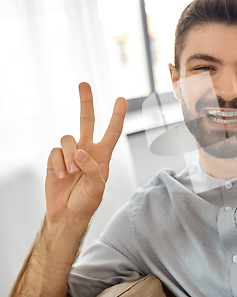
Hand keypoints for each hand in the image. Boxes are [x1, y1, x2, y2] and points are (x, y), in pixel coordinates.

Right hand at [45, 83, 126, 225]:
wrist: (67, 213)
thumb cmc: (87, 201)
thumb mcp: (98, 188)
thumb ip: (93, 169)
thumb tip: (80, 152)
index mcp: (103, 155)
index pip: (112, 131)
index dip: (117, 116)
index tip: (121, 100)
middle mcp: (86, 150)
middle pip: (86, 121)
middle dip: (86, 102)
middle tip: (84, 83)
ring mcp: (70, 154)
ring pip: (67, 139)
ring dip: (69, 156)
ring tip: (71, 174)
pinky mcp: (55, 159)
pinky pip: (54, 152)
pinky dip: (57, 164)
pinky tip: (61, 177)